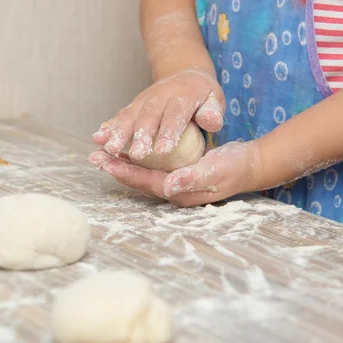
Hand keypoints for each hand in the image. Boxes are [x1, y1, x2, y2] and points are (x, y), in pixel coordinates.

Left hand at [88, 141, 263, 206]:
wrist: (249, 165)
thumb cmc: (234, 167)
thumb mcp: (216, 170)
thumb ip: (193, 179)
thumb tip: (168, 187)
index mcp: (179, 192)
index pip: (144, 182)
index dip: (123, 171)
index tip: (103, 160)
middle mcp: (173, 190)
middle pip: (138, 180)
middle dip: (116, 168)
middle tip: (93, 156)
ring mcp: (175, 183)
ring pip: (142, 174)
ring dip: (122, 163)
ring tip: (103, 153)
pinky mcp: (177, 173)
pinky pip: (151, 167)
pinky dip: (136, 158)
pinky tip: (127, 150)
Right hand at [92, 69, 224, 159]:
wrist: (185, 74)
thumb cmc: (203, 95)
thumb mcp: (215, 99)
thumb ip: (213, 111)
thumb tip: (212, 122)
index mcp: (183, 96)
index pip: (175, 115)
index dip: (168, 132)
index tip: (162, 151)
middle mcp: (160, 97)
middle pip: (149, 117)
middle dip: (140, 136)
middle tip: (136, 155)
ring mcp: (144, 100)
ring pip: (130, 116)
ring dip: (119, 132)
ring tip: (109, 149)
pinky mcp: (134, 105)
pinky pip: (121, 115)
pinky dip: (109, 126)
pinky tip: (97, 138)